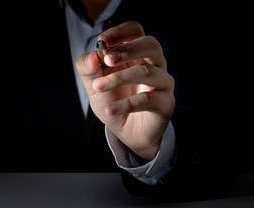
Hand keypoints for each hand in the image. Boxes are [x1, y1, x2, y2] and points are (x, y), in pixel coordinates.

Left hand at [76, 21, 174, 160]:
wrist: (125, 131)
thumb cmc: (113, 101)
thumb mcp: (94, 84)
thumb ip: (88, 69)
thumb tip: (92, 56)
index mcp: (136, 53)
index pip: (135, 31)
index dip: (120, 32)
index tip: (102, 41)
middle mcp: (154, 64)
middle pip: (150, 44)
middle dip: (127, 49)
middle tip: (107, 59)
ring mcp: (162, 83)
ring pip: (147, 72)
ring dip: (120, 78)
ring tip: (99, 87)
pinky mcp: (165, 103)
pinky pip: (148, 100)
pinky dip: (126, 104)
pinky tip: (110, 109)